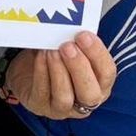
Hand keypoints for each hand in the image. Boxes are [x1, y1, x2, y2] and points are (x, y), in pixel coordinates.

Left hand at [2, 32, 117, 120]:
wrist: (28, 70)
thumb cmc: (55, 58)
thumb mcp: (71, 49)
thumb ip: (78, 43)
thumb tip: (75, 27)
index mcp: (99, 84)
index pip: (107, 74)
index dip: (98, 55)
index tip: (84, 35)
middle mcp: (84, 101)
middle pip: (90, 94)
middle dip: (80, 68)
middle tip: (68, 46)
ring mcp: (62, 108)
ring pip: (65, 98)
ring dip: (59, 71)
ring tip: (52, 50)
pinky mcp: (40, 107)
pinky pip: (42, 93)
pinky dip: (42, 73)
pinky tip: (41, 56)